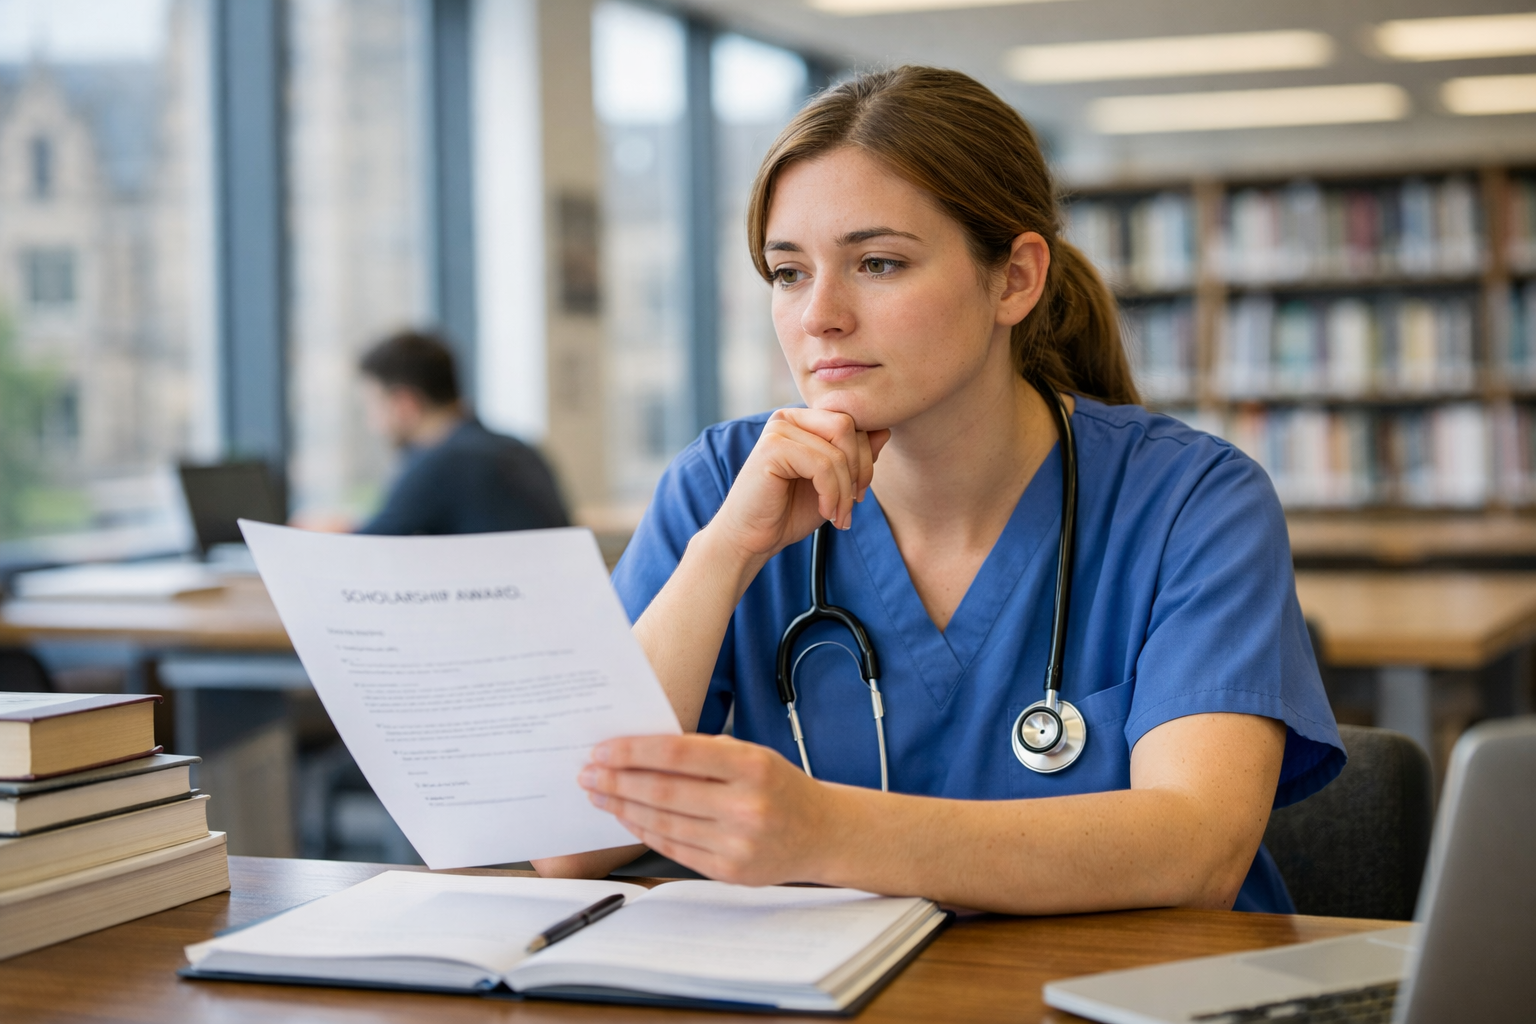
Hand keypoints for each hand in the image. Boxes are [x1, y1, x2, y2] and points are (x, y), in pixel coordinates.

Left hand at [578, 734, 839, 885]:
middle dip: (617, 781)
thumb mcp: (752, 755)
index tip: (603, 749)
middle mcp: (745, 806)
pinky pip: (674, 848)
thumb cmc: (780, 787)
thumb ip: (703, 753)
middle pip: (663, 792)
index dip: (633, 751)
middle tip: (588, 773)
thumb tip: (640, 751)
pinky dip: (645, 831)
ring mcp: (737, 843)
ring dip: (623, 807)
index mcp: (751, 766)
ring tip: (599, 794)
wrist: (822, 833)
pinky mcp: (729, 871)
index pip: (677, 754)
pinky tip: (627, 817)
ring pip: (663, 823)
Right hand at [709, 408, 889, 564]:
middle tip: (853, 504)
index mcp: (803, 420)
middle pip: (847, 426)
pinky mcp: (772, 447)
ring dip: (845, 490)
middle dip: (860, 469)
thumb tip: (884, 430)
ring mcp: (778, 429)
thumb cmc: (788, 512)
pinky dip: (831, 494)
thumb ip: (856, 457)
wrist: (751, 539)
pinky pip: (822, 465)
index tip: (858, 494)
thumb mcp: (833, 484)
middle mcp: (789, 417)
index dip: (866, 458)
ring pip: (837, 450)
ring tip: (838, 516)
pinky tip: (824, 512)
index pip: (852, 421)